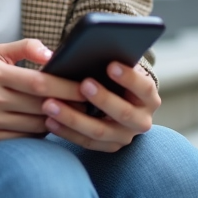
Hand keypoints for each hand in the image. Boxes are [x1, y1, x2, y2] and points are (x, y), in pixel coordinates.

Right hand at [0, 39, 84, 142]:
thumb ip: (26, 47)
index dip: (65, 86)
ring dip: (59, 120)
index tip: (86, 87)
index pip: (38, 82)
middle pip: (40, 104)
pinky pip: (27, 138)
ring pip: (37, 124)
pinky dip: (43, 132)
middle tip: (88, 103)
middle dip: (68, 104)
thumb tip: (52, 55)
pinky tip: (53, 124)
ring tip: (75, 113)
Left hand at [41, 61, 159, 152]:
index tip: (110, 65)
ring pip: (100, 131)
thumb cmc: (114, 79)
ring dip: (74, 118)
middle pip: (124, 113)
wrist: (118, 103)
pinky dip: (66, 131)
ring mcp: (125, 136)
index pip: (144, 87)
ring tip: (51, 104)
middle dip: (102, 98)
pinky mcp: (108, 147)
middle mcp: (142, 120)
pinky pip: (86, 142)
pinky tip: (49, 120)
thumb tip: (89, 50)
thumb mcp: (119, 69)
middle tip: (83, 84)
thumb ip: (110, 61)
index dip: (129, 78)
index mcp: (149, 97)